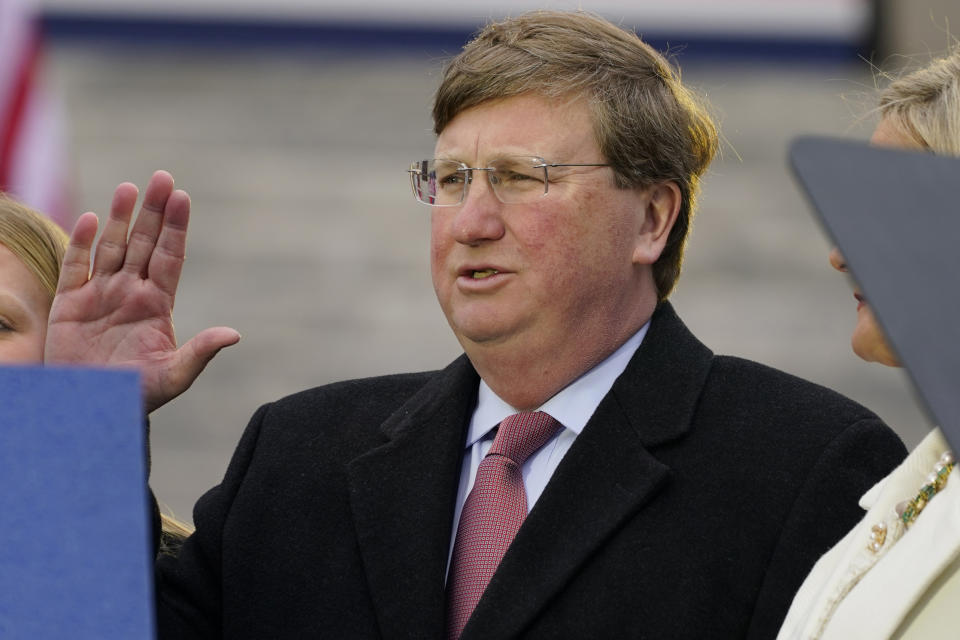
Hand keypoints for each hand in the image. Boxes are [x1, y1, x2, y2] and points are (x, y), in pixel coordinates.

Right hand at [44, 170, 239, 411]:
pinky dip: (82, 243)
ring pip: (112, 247)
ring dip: (120, 218)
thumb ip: (200, 352)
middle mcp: (131, 292)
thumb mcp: (173, 376)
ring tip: (129, 188)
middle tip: (162, 177)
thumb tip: (234, 335)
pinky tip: (93, 220)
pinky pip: (75, 266)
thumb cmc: (137, 396)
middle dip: (153, 212)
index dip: (176, 228)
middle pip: (143, 243)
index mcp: (157, 304)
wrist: (92, 410)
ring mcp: (100, 295)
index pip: (170, 257)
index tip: (183, 198)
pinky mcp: (69, 304)